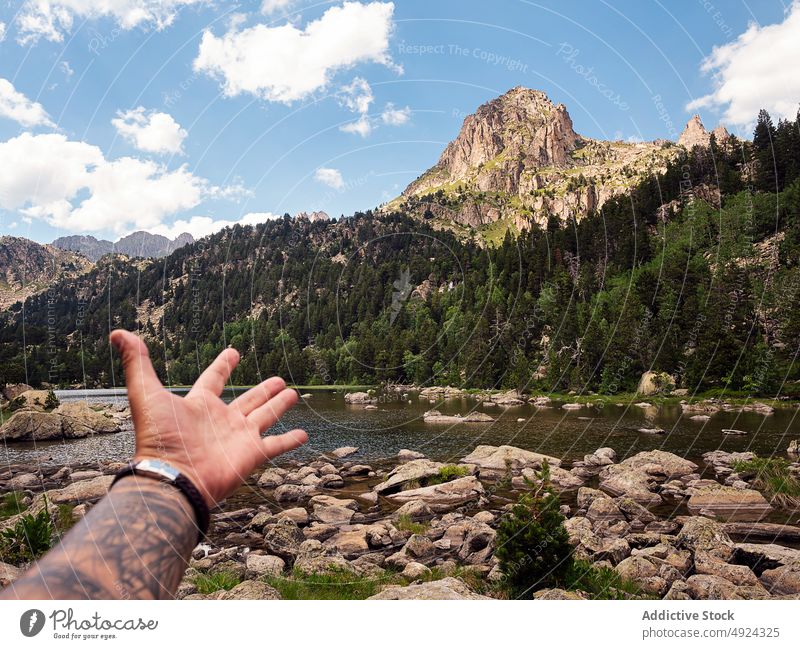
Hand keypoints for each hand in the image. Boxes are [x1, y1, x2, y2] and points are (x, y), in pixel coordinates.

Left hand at [110, 329, 307, 506]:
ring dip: (278, 406)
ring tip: (293, 394)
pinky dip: (290, 441)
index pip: (214, 379)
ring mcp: (238, 438)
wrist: (173, 478)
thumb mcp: (145, 394)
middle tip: (278, 379)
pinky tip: (304, 434)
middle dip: (262, 390)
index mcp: (199, 405)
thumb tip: (118, 332)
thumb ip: (137, 363)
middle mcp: (221, 420)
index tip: (233, 352)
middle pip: (246, 400)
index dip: (223, 365)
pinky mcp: (252, 455)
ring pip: (264, 417)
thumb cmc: (159, 438)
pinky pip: (276, 446)